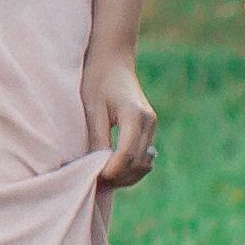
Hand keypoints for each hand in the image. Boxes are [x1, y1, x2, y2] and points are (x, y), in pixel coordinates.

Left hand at [85, 52, 157, 189]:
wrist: (113, 61)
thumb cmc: (98, 80)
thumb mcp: (92, 108)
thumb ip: (97, 137)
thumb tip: (96, 167)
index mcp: (135, 115)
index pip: (126, 154)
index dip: (111, 171)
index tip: (93, 177)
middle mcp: (149, 122)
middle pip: (138, 163)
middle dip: (118, 178)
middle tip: (94, 183)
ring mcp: (152, 126)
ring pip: (145, 165)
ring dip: (125, 177)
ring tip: (102, 179)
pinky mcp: (149, 129)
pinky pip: (144, 158)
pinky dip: (130, 169)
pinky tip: (111, 170)